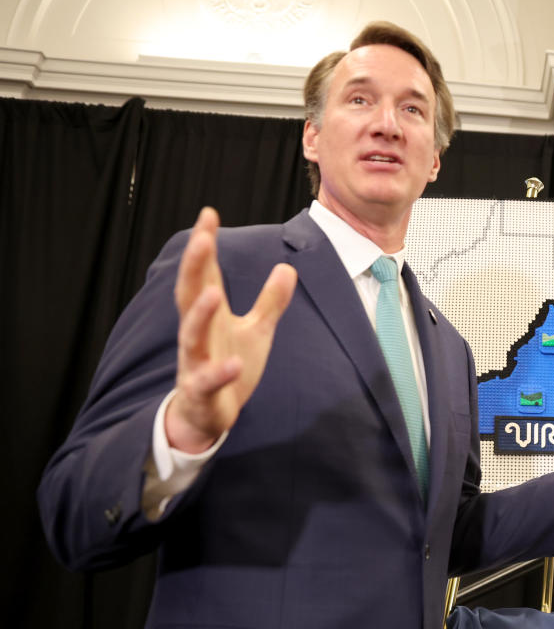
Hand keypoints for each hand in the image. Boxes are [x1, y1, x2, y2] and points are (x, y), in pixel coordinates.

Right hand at [165, 207, 297, 451]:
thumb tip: (288, 268)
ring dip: (200, 315)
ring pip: (190, 335)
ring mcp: (195, 360)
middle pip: (190, 294)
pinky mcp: (200, 389)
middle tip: (202, 238)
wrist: (208, 415)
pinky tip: (232, 362)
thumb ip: (271, 302)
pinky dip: (219, 372)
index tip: (208, 213)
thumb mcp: (256, 331)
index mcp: (209, 314)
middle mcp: (197, 332)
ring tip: (212, 295)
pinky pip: (207, 380)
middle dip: (195, 266)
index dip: (205, 244)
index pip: (204, 273)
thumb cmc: (227, 366)